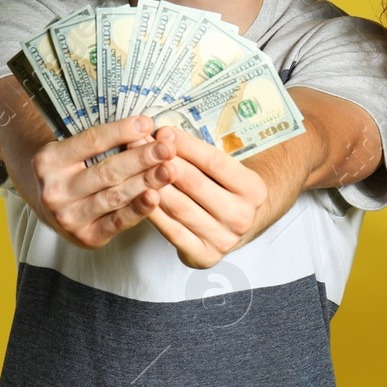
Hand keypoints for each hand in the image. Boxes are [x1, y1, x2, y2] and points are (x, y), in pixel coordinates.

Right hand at [30, 116, 171, 248]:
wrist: (49, 209)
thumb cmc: (69, 173)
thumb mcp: (71, 151)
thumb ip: (101, 142)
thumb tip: (144, 126)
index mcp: (49, 161)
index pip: (91, 142)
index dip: (122, 131)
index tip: (147, 123)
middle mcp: (55, 191)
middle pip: (107, 171)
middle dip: (141, 158)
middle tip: (166, 148)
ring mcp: (69, 217)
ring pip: (115, 196)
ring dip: (146, 182)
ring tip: (169, 170)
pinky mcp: (86, 236)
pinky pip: (117, 221)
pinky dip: (139, 209)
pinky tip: (155, 197)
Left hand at [133, 126, 267, 268]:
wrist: (240, 223)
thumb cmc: (228, 189)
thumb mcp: (229, 168)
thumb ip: (202, 154)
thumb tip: (164, 135)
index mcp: (253, 190)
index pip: (214, 162)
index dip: (185, 145)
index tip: (162, 131)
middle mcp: (242, 216)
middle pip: (193, 184)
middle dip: (162, 161)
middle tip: (139, 145)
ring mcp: (224, 239)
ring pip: (178, 207)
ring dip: (151, 184)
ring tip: (134, 166)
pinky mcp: (204, 255)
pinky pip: (171, 231)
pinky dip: (152, 212)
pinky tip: (138, 195)